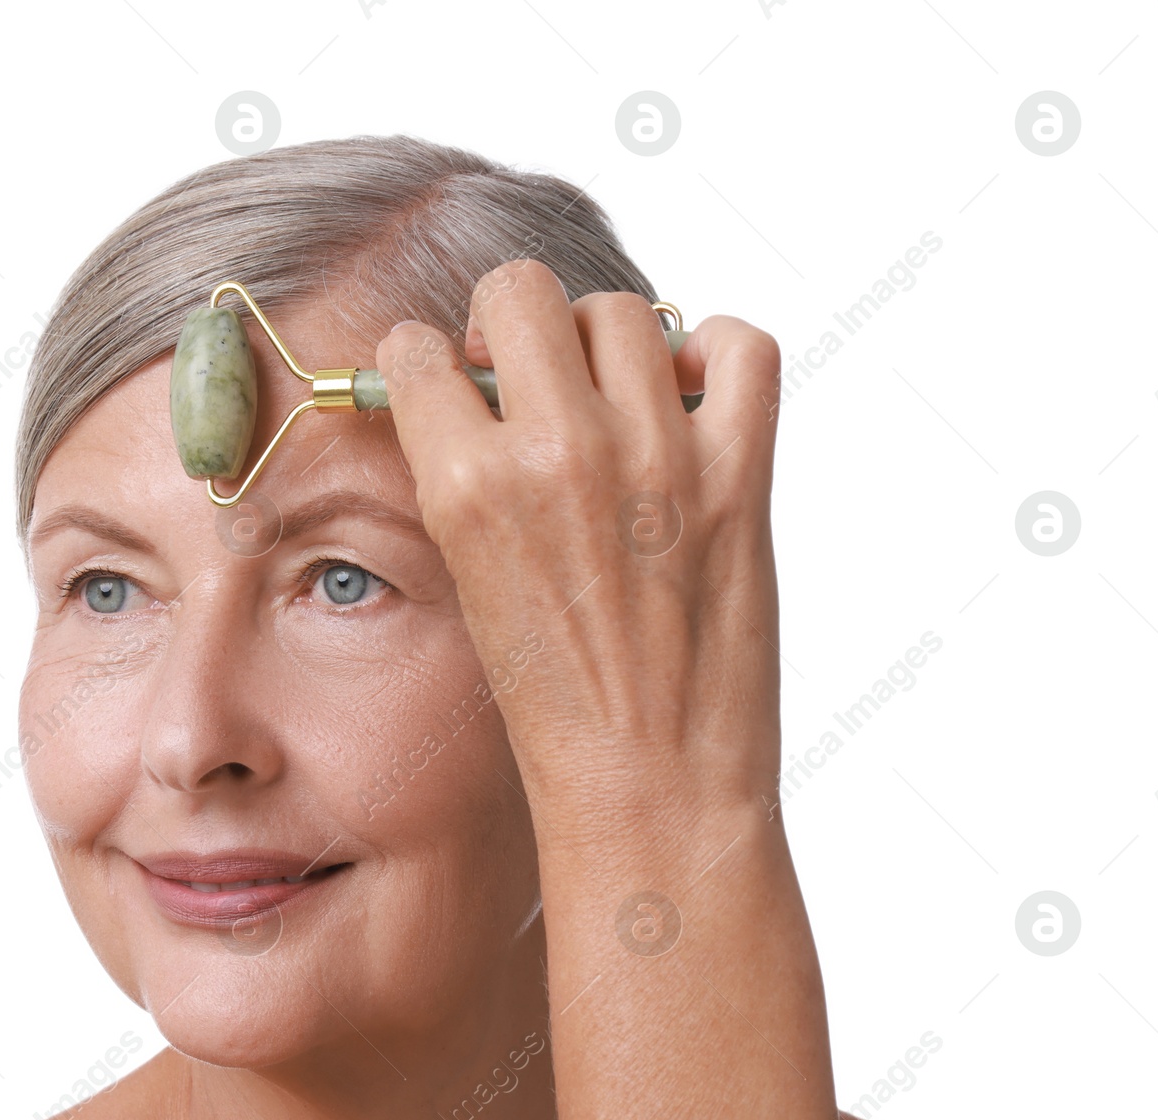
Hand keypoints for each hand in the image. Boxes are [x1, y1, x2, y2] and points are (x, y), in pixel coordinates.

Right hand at [375, 259, 784, 834]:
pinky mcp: (739, 475)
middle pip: (521, 292)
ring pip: (622, 310)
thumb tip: (478, 401)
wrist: (649, 789)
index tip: (451, 379)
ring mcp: (657, 457)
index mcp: (468, 488)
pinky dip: (716, 355)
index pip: (416, 352)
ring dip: (608, 343)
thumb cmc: (556, 709)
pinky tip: (691, 399)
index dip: (429, 359)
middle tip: (530, 374)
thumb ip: (472, 484)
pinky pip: (741, 346)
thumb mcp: (476, 585)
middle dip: (513, 323)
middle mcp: (559, 453)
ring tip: (614, 399)